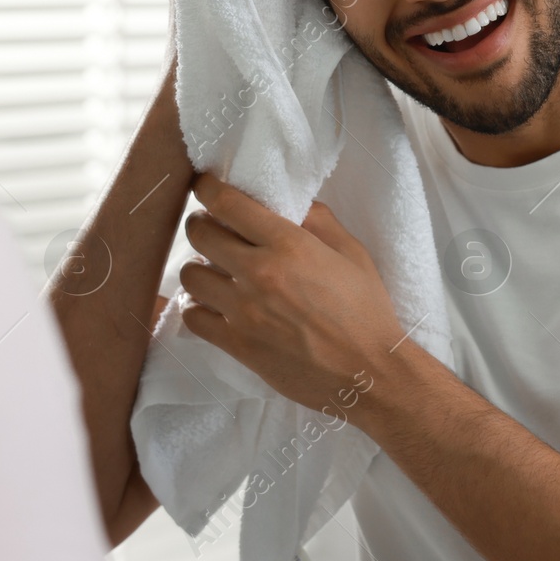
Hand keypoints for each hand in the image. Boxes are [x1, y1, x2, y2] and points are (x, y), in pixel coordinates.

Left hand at [179, 173, 408, 412]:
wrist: (369, 374)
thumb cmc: (366, 311)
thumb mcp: (353, 253)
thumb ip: (320, 221)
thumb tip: (290, 204)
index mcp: (289, 245)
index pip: (227, 204)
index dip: (207, 188)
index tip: (204, 186)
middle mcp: (259, 273)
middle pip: (200, 234)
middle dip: (200, 224)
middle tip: (210, 227)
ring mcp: (244, 312)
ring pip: (191, 276)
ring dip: (198, 267)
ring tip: (212, 269)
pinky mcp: (238, 345)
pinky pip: (193, 317)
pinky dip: (197, 307)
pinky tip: (212, 304)